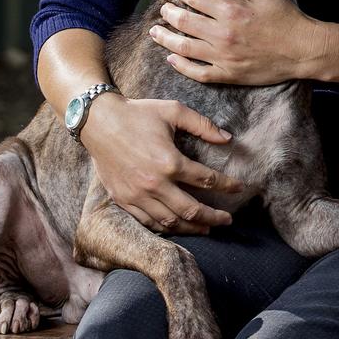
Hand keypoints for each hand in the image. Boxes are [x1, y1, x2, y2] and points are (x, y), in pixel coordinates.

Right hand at [81, 94, 243, 233]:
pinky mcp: (123, 200)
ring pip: (170, 221)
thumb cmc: (138, 113)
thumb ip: (203, 125)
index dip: (227, 185)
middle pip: (192, 210)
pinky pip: (148, 222)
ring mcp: (137, 195)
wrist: (98, 121)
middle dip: (214, 217)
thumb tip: (228, 139)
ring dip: (193, 227)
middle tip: (228, 220)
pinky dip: (167, 227)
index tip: (239, 188)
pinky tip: (178, 225)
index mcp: (170, 162)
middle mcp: (154, 183)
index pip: (207, 180)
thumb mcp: (173, 110)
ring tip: (207, 227)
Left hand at [150, 0, 322, 84]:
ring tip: (155, 31)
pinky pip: (197, 73)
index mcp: (231, 11)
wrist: (302, 50)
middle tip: (164, 9)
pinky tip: (171, 59)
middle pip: (184, 21)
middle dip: (169, 13)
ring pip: (184, 47)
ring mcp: (223, 57)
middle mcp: (223, 35)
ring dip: (165, 38)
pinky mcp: (228, 75)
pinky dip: (181, 66)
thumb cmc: (285, 17)